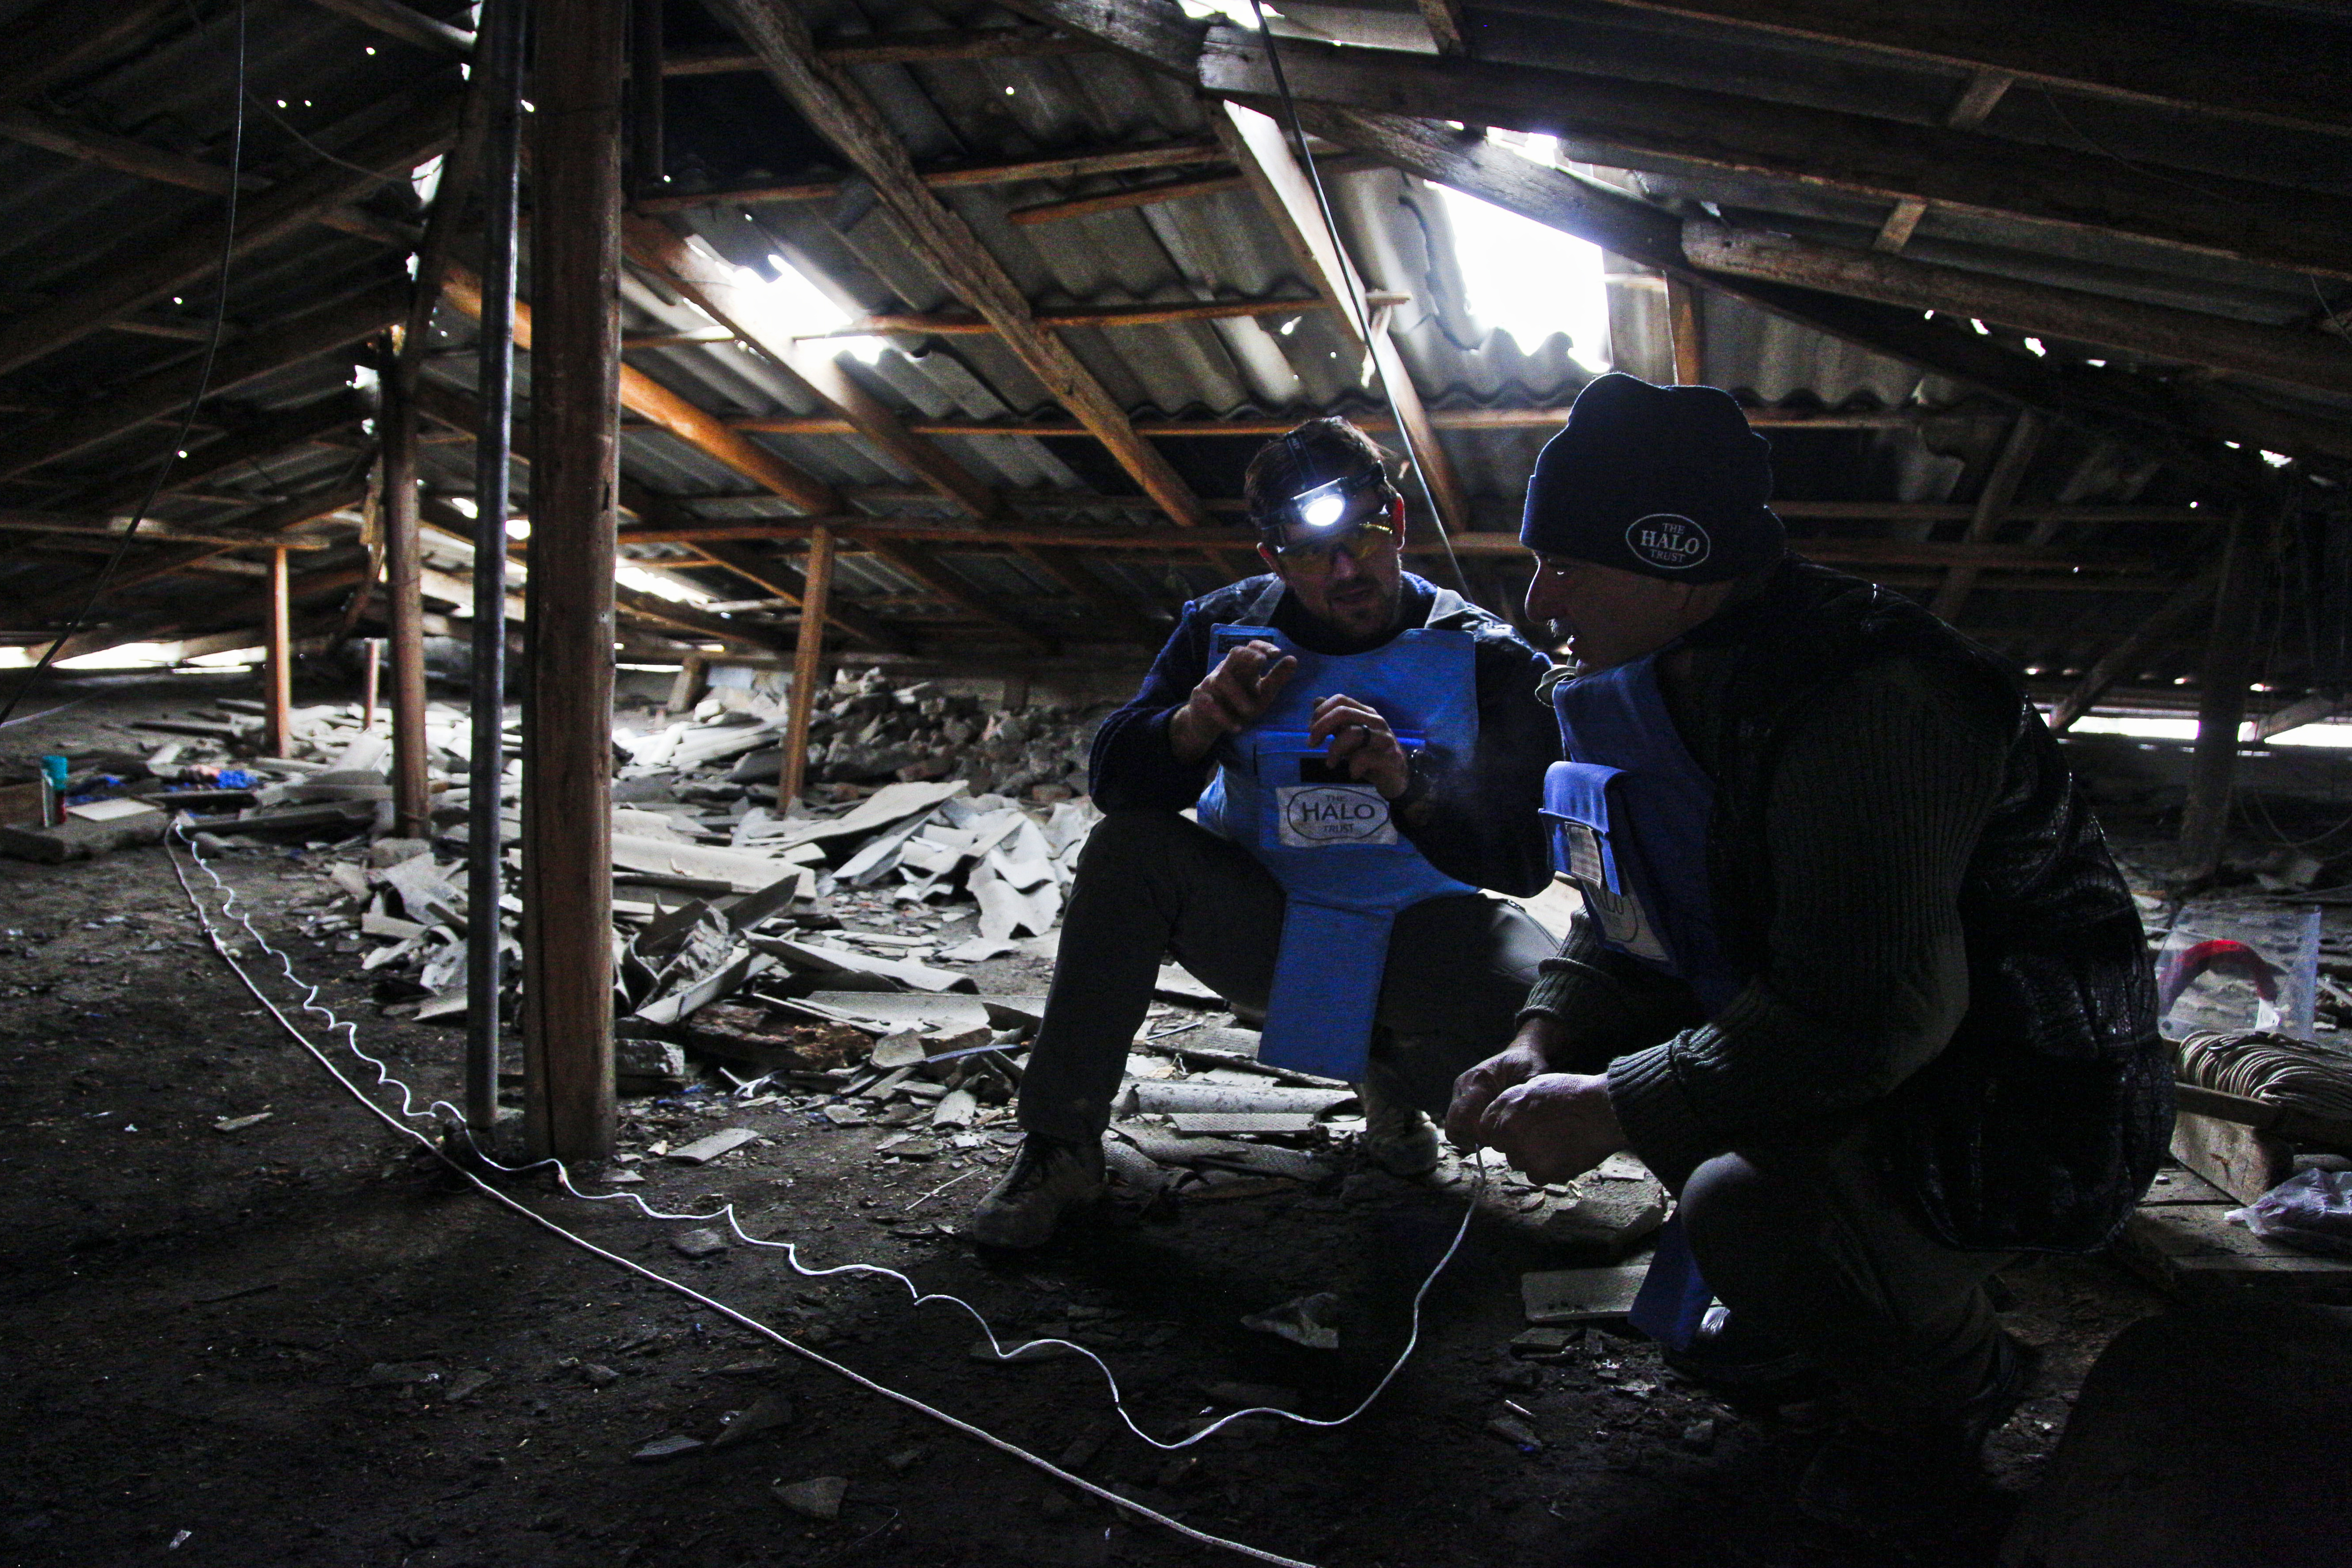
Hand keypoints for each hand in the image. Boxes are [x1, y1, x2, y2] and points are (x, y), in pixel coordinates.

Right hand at [1168, 640, 1297, 762]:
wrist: (1207, 721)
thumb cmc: (1238, 703)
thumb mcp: (1261, 693)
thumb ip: (1276, 678)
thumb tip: (1293, 659)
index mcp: (1242, 666)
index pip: (1250, 647)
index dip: (1262, 646)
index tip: (1276, 654)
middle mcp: (1226, 669)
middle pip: (1234, 653)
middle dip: (1248, 656)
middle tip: (1262, 663)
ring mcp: (1210, 683)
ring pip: (1222, 679)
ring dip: (1238, 695)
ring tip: (1252, 712)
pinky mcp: (1200, 700)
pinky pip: (1210, 704)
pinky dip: (1224, 717)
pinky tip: (1238, 728)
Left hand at [1307, 693, 1409, 799]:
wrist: (1396, 777)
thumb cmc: (1370, 755)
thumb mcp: (1348, 737)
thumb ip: (1334, 721)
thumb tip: (1316, 699)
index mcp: (1365, 713)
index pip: (1341, 700)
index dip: (1321, 711)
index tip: (1310, 729)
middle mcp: (1376, 720)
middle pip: (1344, 712)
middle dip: (1322, 727)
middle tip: (1311, 744)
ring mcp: (1384, 737)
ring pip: (1354, 733)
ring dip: (1335, 750)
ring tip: (1330, 763)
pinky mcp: (1390, 756)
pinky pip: (1364, 757)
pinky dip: (1353, 767)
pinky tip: (1352, 773)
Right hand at [1444, 1035, 1552, 1150]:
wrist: (1520, 1053)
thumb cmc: (1529, 1065)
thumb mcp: (1534, 1076)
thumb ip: (1526, 1097)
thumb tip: (1517, 1121)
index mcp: (1479, 1078)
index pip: (1466, 1114)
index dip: (1481, 1133)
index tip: (1501, 1138)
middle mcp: (1463, 1084)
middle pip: (1455, 1123)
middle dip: (1475, 1138)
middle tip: (1498, 1140)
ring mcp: (1459, 1091)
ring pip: (1452, 1127)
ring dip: (1470, 1138)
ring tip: (1493, 1137)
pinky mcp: (1460, 1099)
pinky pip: (1455, 1125)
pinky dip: (1468, 1135)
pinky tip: (1487, 1133)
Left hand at [1473, 1072, 1627, 1185]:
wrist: (1602, 1110)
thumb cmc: (1573, 1095)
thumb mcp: (1534, 1086)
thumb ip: (1512, 1103)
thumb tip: (1502, 1116)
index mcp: (1505, 1109)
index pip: (1487, 1128)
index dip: (1501, 1129)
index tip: (1515, 1130)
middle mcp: (1508, 1131)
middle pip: (1502, 1146)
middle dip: (1515, 1143)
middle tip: (1541, 1136)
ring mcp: (1523, 1153)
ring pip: (1517, 1162)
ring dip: (1531, 1157)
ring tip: (1555, 1144)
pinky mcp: (1541, 1171)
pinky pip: (1535, 1176)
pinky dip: (1547, 1170)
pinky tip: (1563, 1155)